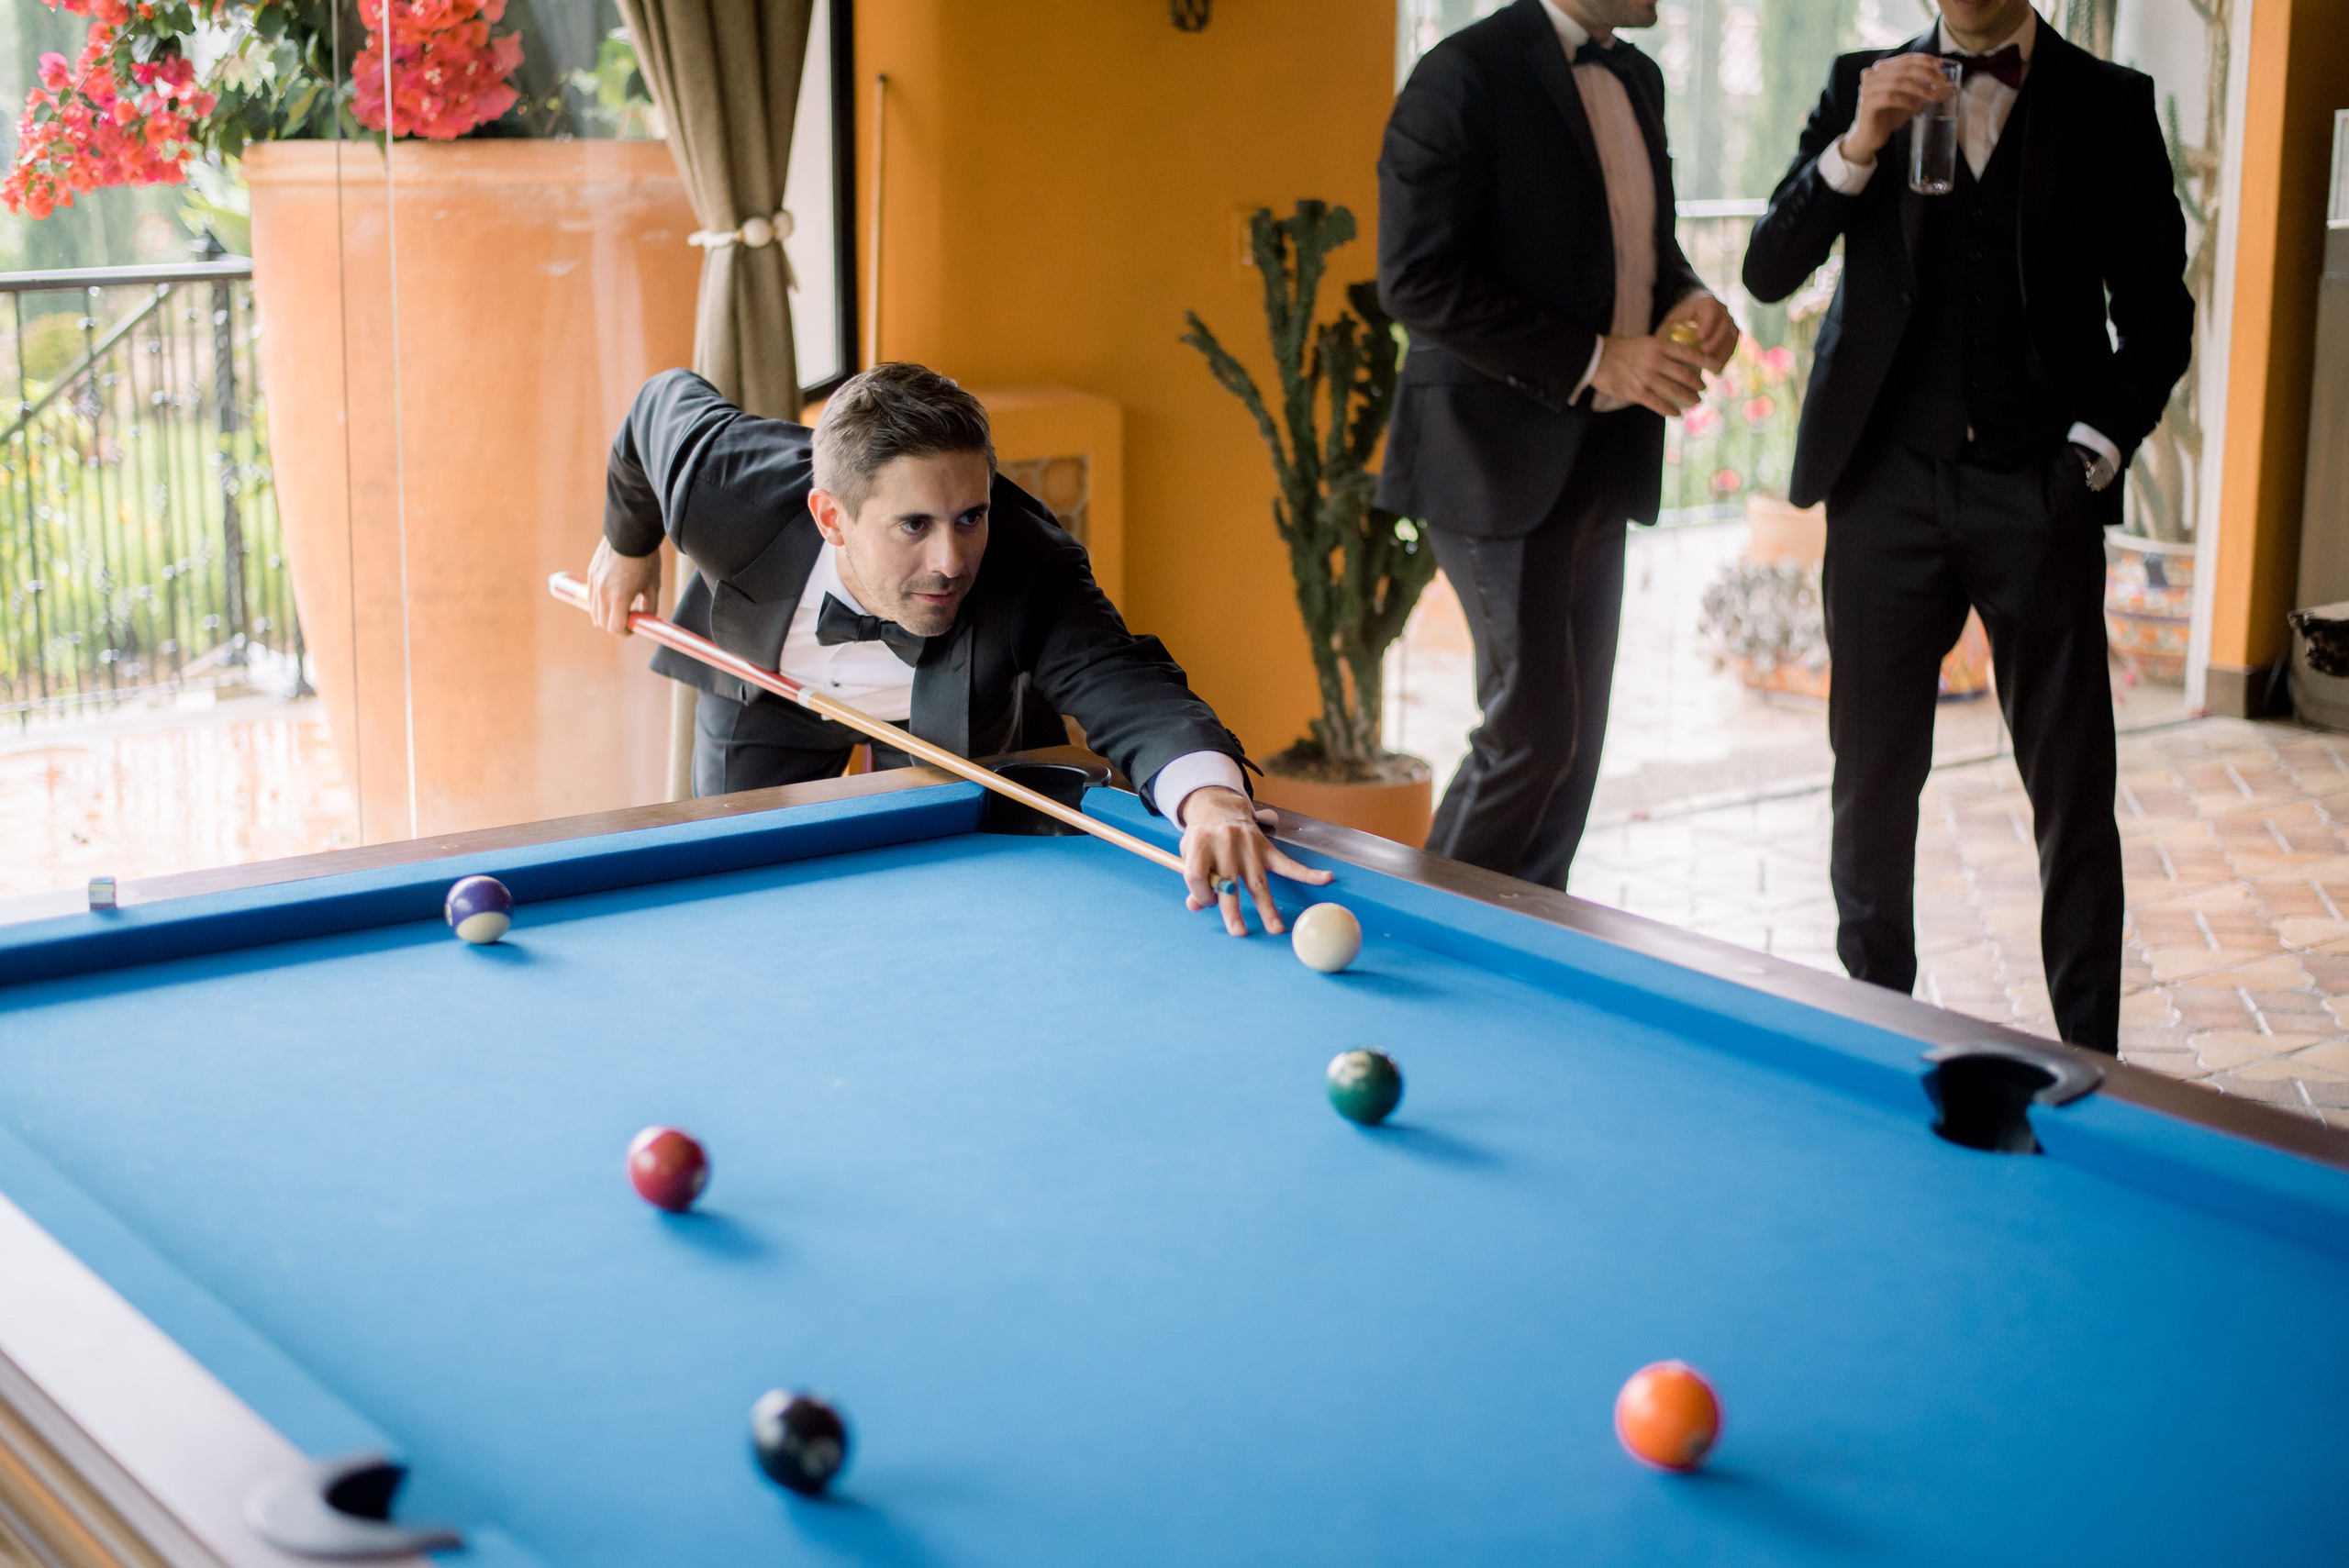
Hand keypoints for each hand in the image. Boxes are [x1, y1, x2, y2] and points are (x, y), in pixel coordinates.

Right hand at [587, 537, 660, 636]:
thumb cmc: (646, 559)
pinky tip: (614, 594)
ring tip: (622, 605)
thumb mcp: (653, 586)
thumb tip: (645, 621)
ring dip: (606, 614)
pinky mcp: (591, 575)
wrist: (631, 531)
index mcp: (619, 598)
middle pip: (602, 623)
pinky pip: (591, 597)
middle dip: (615, 625)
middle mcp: (602, 593)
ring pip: (594, 612)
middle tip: (629, 618)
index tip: (635, 626)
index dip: (626, 631)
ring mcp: (594, 584)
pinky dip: (600, 602)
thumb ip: (649, 608)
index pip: (615, 628)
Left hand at [1178, 787, 1333, 935]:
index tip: (1207, 901)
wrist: (1219, 808)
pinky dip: (1307, 873)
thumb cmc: (1203, 837)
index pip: (1196, 875)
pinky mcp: (1265, 848)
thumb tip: (1196, 906)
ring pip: (1258, 882)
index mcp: (1200, 842)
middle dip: (1232, 910)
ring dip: (1267, 907)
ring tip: (1276, 928)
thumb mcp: (1188, 854)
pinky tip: (1324, 878)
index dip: (1201, 894)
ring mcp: (1248, 845)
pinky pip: (1287, 864)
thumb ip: (1193, 880)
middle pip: (1228, 881)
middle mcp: (1225, 842)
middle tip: (1239, 932)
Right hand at [1591, 333, 1707, 418]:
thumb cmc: (1622, 349)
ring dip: (1689, 398)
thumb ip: (1663, 350)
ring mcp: (1646, 377)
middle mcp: (1655, 361)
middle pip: (1686, 375)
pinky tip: (1677, 414)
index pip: (1690, 354)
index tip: (1718, 368)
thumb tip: (1682, 358)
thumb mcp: (1645, 342)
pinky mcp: (1636, 392)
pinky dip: (1670, 410)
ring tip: (1696, 402)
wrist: (1596, 358)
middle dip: (1699, 385)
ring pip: (1675, 391)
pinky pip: (1658, 404)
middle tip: (1705, 389)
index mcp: (1659, 346)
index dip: (1707, 362)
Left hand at [1661, 293, 1737, 374]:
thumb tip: (1655, 350)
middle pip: (1724, 325)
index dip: (1708, 324)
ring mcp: (1730, 323)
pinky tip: (1717, 372)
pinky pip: (1732, 347)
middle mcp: (1723, 311)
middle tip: (1705, 353)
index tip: (1700, 337)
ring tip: (1712, 369)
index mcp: (1708, 302)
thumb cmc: (1680, 318)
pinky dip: (1725, 360)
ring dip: (1723, 353)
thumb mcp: (1673, 320)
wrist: (1694, 315)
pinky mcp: (1733, 336)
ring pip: (1731, 338)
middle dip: (1716, 340)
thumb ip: (1668, 331)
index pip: (1711, 311)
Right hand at [1842, 53, 1955, 164]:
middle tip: (1942, 82)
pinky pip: (1890, 97)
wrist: (1870, 137)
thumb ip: (1924, 90)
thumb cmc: (1890, 116)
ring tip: (1933, 97)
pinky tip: (1918, 108)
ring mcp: (1867, 89)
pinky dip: (1907, 101)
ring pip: (1898, 82)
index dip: (1924, 60)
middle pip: (1904, 69)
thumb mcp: (1910, 99)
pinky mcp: (1866, 103)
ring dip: (1920, 88)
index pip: (1905, 59)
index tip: (1940, 65)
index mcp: (1881, 70)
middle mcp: (1872, 76)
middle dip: (1926, 74)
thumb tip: (1951, 86)